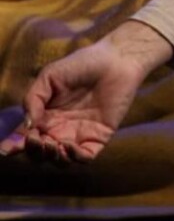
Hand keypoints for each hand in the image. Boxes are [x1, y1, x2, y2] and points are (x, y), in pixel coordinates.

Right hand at [0, 21, 173, 162]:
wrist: (117, 60)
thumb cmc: (82, 64)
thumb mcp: (50, 76)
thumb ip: (33, 98)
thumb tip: (27, 125)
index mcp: (44, 115)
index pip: (25, 137)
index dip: (14, 146)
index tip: (7, 149)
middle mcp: (59, 128)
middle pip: (39, 152)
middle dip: (33, 151)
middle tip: (35, 138)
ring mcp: (79, 134)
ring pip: (59, 160)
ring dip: (51, 157)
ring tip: (51, 143)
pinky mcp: (99, 136)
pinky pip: (84, 157)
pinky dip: (73, 157)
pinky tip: (68, 145)